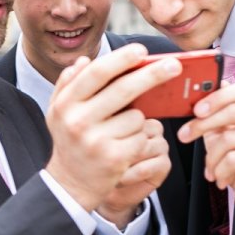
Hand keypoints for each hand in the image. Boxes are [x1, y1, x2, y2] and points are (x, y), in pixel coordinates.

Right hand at [45, 43, 179, 212]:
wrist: (69, 183)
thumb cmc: (69, 140)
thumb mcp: (59, 111)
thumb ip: (67, 84)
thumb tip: (84, 60)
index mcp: (66, 103)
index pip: (97, 73)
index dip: (122, 59)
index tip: (142, 51)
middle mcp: (79, 120)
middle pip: (124, 89)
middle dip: (153, 75)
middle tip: (175, 66)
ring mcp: (97, 141)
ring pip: (137, 116)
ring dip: (138, 119)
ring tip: (122, 129)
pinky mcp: (115, 158)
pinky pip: (141, 137)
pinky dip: (139, 138)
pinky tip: (126, 145)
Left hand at [177, 82, 234, 234]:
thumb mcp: (225, 132)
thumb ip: (218, 109)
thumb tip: (211, 83)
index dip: (217, 97)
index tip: (196, 110)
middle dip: (202, 125)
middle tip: (185, 136)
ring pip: (230, 138)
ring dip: (211, 156)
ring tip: (210, 167)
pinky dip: (220, 170)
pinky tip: (221, 178)